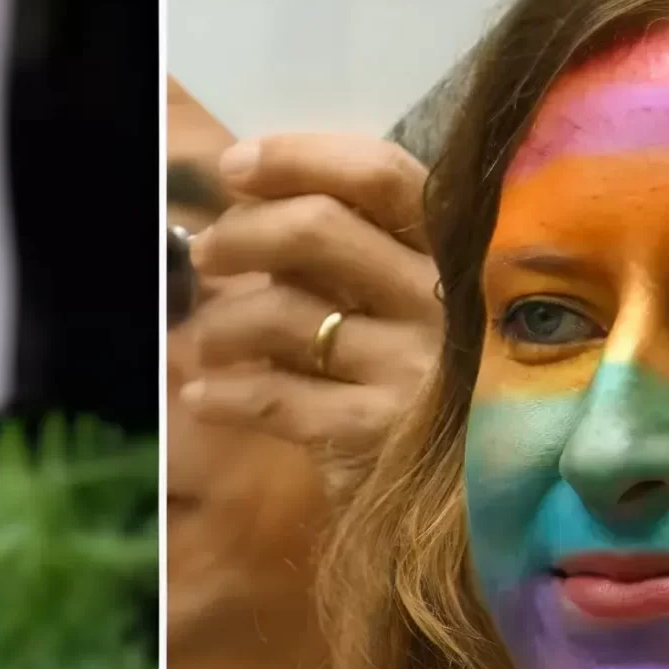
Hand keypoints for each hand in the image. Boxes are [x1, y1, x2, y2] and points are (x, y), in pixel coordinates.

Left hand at [182, 131, 441, 480]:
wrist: (467, 510)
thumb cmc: (424, 386)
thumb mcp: (407, 304)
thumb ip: (353, 253)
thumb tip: (252, 204)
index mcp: (456, 250)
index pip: (377, 174)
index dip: (298, 158)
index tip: (233, 166)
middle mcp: (442, 301)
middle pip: (318, 230)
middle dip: (242, 233)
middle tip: (206, 254)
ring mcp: (412, 370)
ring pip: (285, 314)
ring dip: (223, 321)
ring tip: (205, 341)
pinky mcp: (377, 435)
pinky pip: (276, 398)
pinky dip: (224, 395)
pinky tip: (202, 397)